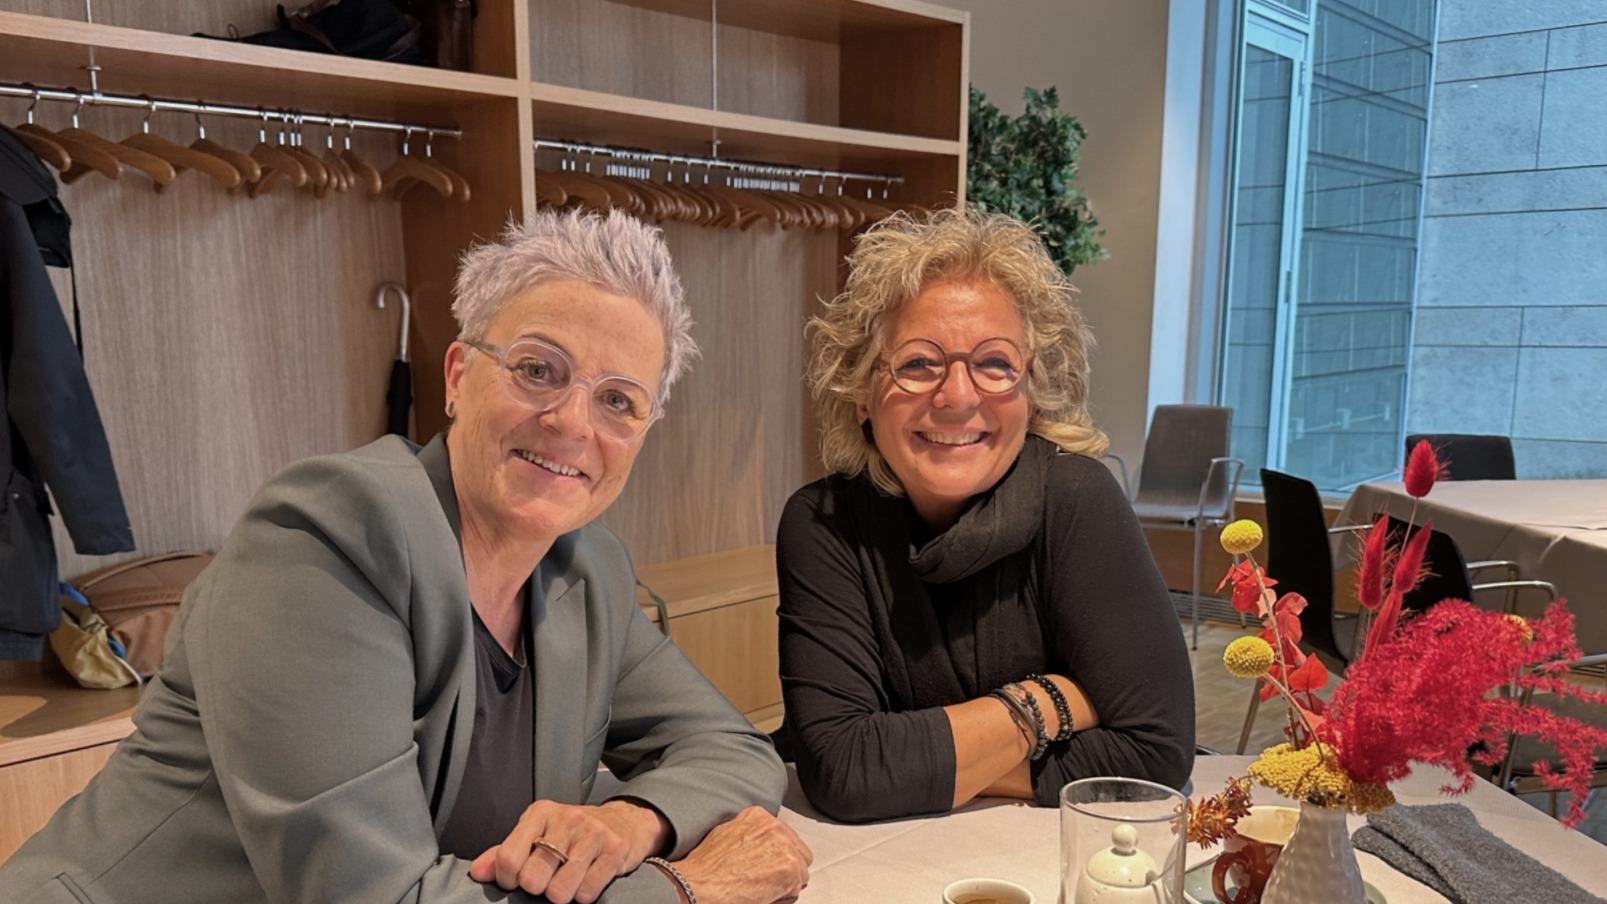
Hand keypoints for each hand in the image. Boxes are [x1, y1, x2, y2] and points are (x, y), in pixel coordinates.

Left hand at [469, 799, 667, 903]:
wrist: (624, 822)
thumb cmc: (572, 834)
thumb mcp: (537, 834)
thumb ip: (505, 853)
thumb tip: (477, 872)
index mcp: (540, 813)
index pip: (508, 858)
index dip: (508, 880)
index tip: (517, 881)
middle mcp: (566, 818)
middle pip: (532, 878)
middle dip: (537, 888)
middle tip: (547, 880)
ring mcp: (593, 833)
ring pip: (559, 890)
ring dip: (561, 894)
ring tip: (567, 881)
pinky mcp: (615, 850)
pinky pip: (587, 893)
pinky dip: (583, 896)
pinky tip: (586, 881)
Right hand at [672, 807, 811, 903]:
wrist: (699, 884)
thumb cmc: (706, 868)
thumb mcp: (725, 834)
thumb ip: (749, 834)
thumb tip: (758, 846)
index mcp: (758, 816)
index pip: (783, 836)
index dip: (775, 855)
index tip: (767, 864)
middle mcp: (775, 826)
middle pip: (797, 851)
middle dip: (785, 867)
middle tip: (765, 880)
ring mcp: (785, 846)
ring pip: (800, 871)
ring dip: (784, 883)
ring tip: (761, 888)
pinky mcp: (791, 868)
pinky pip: (795, 889)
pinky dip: (782, 897)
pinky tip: (762, 895)